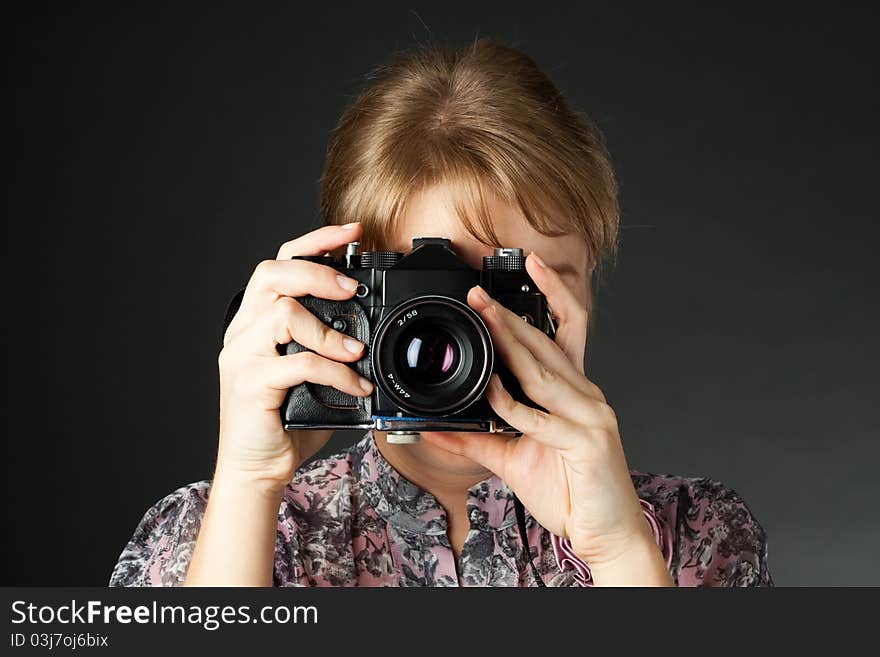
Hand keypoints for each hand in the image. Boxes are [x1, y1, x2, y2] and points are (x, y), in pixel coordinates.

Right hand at [216, 222, 373, 492]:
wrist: (258, 467)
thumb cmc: (285, 420)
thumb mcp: (312, 373)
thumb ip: (329, 346)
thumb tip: (369, 330)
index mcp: (258, 321)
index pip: (281, 263)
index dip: (316, 241)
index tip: (352, 232)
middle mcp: (244, 331)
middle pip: (271, 273)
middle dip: (316, 271)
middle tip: (351, 288)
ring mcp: (242, 356)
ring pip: (281, 312)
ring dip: (328, 330)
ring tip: (356, 352)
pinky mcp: (250, 384)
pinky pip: (297, 362)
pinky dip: (333, 370)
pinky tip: (354, 384)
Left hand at [420, 253, 660, 572]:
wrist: (606, 534)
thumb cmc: (571, 491)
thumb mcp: (515, 458)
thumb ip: (480, 438)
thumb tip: (438, 426)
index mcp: (575, 391)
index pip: (568, 329)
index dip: (552, 294)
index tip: (529, 266)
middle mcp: (587, 396)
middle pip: (549, 342)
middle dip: (511, 314)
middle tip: (478, 292)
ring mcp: (591, 416)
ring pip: (544, 370)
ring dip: (510, 341)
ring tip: (484, 316)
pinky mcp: (588, 442)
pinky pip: (539, 417)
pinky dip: (511, 401)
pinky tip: (490, 387)